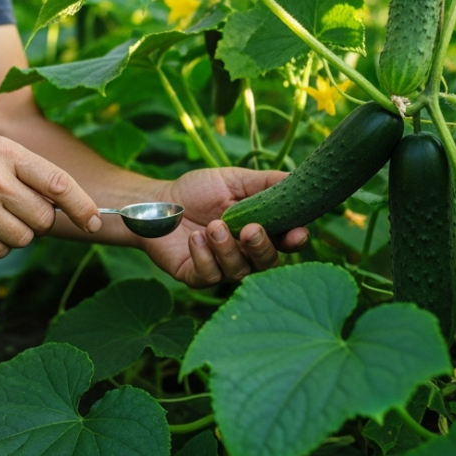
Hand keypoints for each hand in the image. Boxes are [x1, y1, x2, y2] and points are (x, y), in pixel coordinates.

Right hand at [0, 136, 100, 257]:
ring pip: (24, 238)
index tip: (95, 221)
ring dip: (16, 232)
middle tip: (18, 208)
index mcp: (5, 153)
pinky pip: (0, 251)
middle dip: (39, 219)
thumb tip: (69, 206)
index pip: (58, 183)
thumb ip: (29, 172)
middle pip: (44, 218)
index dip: (83, 206)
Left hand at [141, 167, 308, 287]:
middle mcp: (245, 253)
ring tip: (214, 226)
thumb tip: (297, 179)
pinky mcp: (197, 277)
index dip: (295, 240)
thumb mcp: (234, 180)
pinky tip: (195, 238)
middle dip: (262, 248)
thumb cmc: (197, 191)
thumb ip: (266, 183)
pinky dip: (204, 257)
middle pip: (268, 263)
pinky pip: (209, 276)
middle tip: (250, 230)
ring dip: (228, 249)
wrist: (158, 202)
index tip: (297, 233)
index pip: (286, 242)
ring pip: (239, 271)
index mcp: (259, 230)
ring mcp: (222, 267)